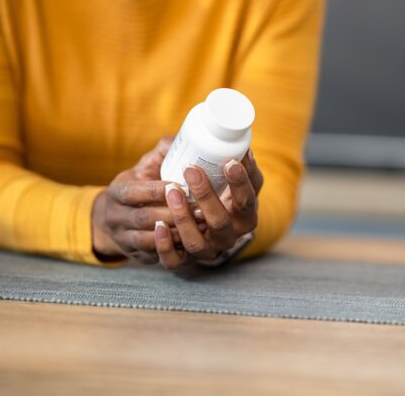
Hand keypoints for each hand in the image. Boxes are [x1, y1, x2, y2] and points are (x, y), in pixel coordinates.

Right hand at [91, 137, 197, 263]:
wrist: (112, 222)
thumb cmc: (136, 188)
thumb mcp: (142, 168)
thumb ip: (161, 154)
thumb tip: (181, 139)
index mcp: (117, 192)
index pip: (134, 192)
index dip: (156, 190)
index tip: (180, 184)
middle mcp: (116, 218)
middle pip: (145, 217)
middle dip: (174, 213)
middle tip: (201, 207)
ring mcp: (125, 239)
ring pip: (150, 240)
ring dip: (176, 233)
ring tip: (200, 224)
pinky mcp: (137, 257)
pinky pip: (155, 257)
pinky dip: (175, 249)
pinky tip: (194, 241)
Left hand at [154, 151, 263, 268]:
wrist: (203, 224)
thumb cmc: (221, 193)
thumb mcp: (233, 180)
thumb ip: (239, 163)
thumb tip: (241, 144)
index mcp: (245, 217)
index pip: (247, 202)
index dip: (240, 184)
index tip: (229, 163)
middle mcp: (228, 237)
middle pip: (220, 222)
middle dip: (206, 196)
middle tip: (191, 170)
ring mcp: (206, 250)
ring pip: (196, 243)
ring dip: (183, 218)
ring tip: (171, 191)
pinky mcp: (184, 261)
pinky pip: (173, 261)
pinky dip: (164, 245)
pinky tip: (157, 226)